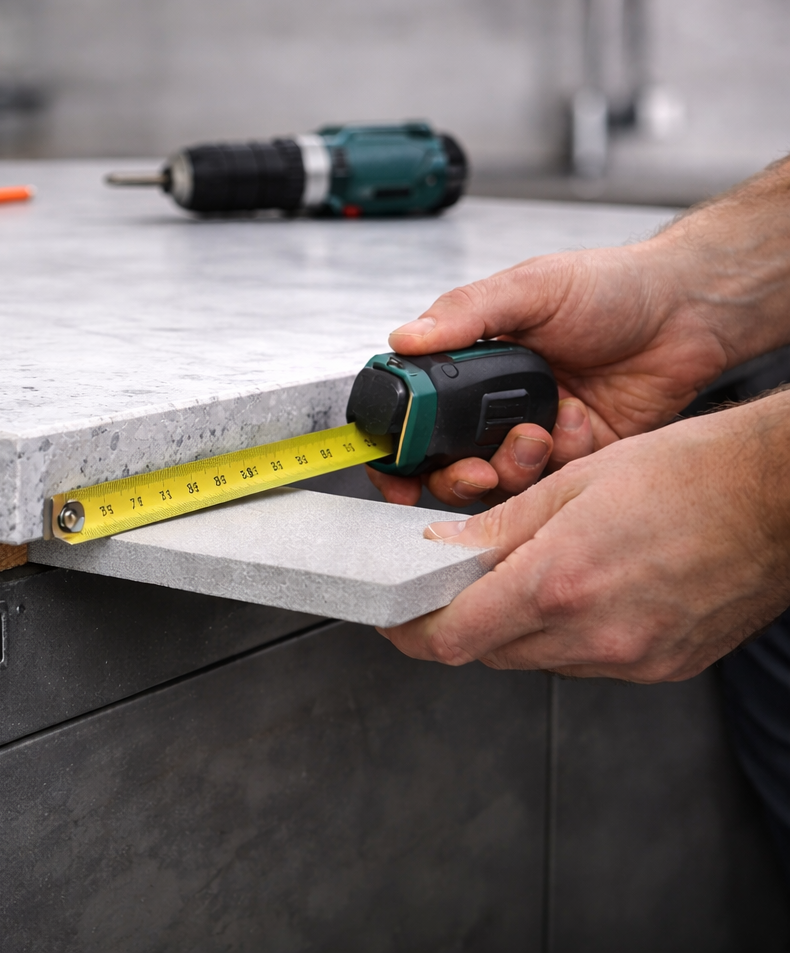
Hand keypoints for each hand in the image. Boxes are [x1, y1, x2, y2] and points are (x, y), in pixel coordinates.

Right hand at [370, 239, 732, 507]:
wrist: (687, 311)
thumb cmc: (613, 288)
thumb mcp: (530, 288)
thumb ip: (465, 313)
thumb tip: (405, 336)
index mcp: (470, 364)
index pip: (414, 416)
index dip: (396, 453)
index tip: (396, 473)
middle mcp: (494, 404)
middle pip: (447, 465)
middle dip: (456, 476)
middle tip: (476, 468)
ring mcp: (532, 433)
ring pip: (499, 482)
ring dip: (514, 465)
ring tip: (538, 434)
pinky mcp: (575, 457)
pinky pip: (553, 482)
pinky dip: (564, 456)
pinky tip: (581, 419)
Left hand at [380, 390, 789, 681]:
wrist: (781, 497)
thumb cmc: (691, 474)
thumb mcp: (572, 483)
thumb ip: (496, 528)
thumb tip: (438, 550)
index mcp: (560, 585)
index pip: (452, 638)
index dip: (409, 632)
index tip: (392, 619)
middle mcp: (595, 636)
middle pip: (490, 651)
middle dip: (461, 621)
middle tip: (454, 583)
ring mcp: (633, 659)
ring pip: (537, 659)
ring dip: (515, 626)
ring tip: (534, 571)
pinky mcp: (662, 668)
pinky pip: (586, 661)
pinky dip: (565, 633)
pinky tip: (583, 588)